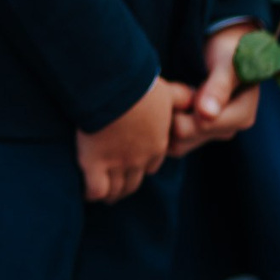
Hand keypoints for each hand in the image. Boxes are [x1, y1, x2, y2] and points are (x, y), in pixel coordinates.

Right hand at [77, 76, 180, 201]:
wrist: (111, 86)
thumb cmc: (138, 85)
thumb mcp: (167, 91)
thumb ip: (180, 97)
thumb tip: (193, 97)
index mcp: (157, 144)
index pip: (151, 165)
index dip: (142, 165)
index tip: (132, 164)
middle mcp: (139, 159)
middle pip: (133, 182)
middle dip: (125, 186)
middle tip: (114, 186)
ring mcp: (117, 163)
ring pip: (117, 189)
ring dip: (111, 194)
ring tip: (101, 194)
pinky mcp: (94, 162)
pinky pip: (96, 189)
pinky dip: (91, 194)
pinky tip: (86, 193)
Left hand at [172, 25, 262, 155]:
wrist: (223, 51)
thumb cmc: (227, 52)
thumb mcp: (226, 63)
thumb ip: (218, 86)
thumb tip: (207, 114)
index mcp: (242, 116)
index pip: (202, 126)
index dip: (184, 108)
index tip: (180, 88)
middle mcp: (228, 130)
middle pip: (186, 137)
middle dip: (172, 115)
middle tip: (168, 91)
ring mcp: (211, 134)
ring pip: (176, 144)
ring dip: (165, 122)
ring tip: (167, 97)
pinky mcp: (195, 134)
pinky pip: (171, 141)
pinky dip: (162, 126)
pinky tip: (163, 105)